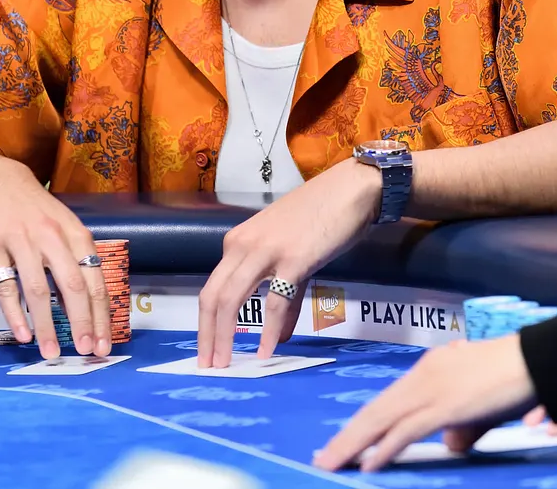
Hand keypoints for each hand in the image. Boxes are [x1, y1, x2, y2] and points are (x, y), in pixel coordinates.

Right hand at [0, 153, 110, 359]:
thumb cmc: (35, 210)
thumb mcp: (64, 225)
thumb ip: (77, 258)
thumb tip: (92, 305)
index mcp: (75, 234)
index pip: (95, 280)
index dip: (101, 315)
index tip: (104, 344)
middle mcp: (51, 237)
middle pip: (72, 286)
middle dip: (81, 322)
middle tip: (85, 352)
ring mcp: (20, 241)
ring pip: (38, 290)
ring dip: (46, 325)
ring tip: (51, 353)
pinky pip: (5, 285)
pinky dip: (15, 313)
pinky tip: (23, 334)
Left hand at [196, 159, 378, 367]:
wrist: (350, 189)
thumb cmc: (321, 217)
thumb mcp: (292, 256)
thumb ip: (285, 298)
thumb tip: (279, 335)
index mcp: (237, 242)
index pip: (212, 289)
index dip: (206, 324)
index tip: (206, 351)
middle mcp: (243, 245)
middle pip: (212, 297)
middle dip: (207, 336)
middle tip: (206, 367)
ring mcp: (266, 251)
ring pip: (231, 299)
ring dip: (225, 337)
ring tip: (224, 366)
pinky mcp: (293, 259)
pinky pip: (274, 302)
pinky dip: (269, 331)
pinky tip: (268, 351)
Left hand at [313, 336, 536, 470]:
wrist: (535, 360)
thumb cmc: (514, 379)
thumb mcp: (481, 407)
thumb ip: (463, 427)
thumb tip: (451, 446)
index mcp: (428, 370)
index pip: (386, 401)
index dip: (362, 424)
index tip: (343, 441)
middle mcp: (422, 376)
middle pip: (375, 410)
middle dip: (347, 436)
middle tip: (323, 456)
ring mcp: (430, 389)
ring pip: (381, 419)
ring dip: (354, 444)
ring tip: (332, 462)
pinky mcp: (443, 405)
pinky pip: (405, 430)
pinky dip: (384, 448)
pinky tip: (368, 462)